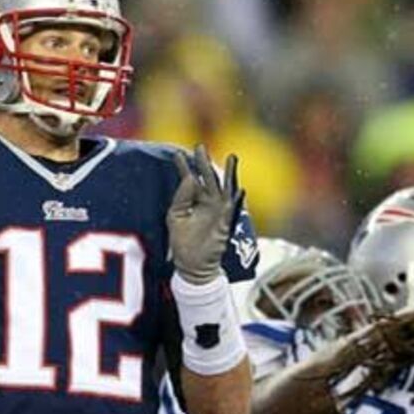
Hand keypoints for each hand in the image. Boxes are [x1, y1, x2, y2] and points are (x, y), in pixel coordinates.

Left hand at [168, 145, 243, 284]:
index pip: (191, 179)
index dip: (184, 167)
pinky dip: (236, 198)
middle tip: (200, 147)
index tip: (178, 154)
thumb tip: (190, 177)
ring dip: (229, 173)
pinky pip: (232, 208)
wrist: (192, 266)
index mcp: (195, 201)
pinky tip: (239, 187)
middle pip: (208, 178)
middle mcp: (208, 203)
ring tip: (232, 157)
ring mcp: (219, 212)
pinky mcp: (225, 223)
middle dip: (204, 163)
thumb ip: (181, 197)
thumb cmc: (183, 243)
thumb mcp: (175, 216)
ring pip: (225, 188)